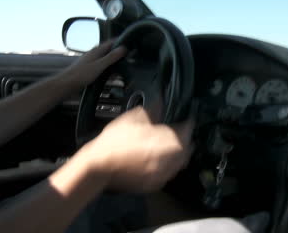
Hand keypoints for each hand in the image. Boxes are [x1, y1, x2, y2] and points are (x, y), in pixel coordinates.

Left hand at [63, 40, 126, 87]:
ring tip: (125, 66)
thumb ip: (111, 57)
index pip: (111, 42)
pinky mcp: (91, 69)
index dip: (121, 41)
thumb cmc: (82, 74)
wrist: (67, 84)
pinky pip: (104, 67)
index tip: (131, 44)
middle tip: (131, 57)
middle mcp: (95, 54)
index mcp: (97, 50)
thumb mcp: (99, 65)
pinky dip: (110, 69)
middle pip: (110, 50)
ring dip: (115, 62)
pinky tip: (114, 75)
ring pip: (107, 59)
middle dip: (120, 52)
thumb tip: (124, 48)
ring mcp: (92, 61)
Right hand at [78, 106, 194, 192]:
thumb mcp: (135, 117)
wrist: (99, 166)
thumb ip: (154, 109)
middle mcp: (171, 159)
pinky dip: (169, 165)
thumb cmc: (115, 140)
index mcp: (169, 140)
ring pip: (181, 162)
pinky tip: (161, 159)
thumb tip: (163, 102)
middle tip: (180, 131)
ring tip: (172, 145)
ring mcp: (164, 174)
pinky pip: (169, 173)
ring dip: (179, 152)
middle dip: (186, 138)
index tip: (186, 117)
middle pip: (189, 148)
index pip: (188, 129)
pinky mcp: (156, 185)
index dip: (188, 121)